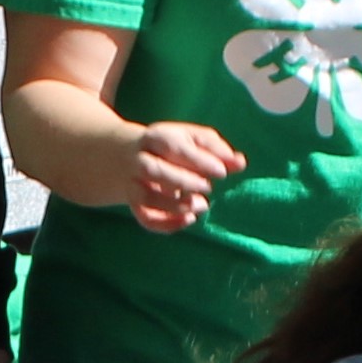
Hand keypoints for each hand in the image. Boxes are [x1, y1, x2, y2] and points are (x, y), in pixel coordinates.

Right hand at [123, 122, 244, 231]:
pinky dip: (166, 224)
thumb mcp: (190, 139)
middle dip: (182, 181)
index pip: (172, 146)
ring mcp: (132, 184)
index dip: (197, 160)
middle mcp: (138, 160)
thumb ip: (216, 150)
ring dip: (174, 206)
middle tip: (208, 188)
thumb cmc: (167, 146)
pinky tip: (189, 219)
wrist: (121, 156)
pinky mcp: (133, 204)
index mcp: (154, 138)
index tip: (222, 172)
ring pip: (145, 197)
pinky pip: (145, 218)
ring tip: (202, 205)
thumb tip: (240, 163)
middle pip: (152, 170)